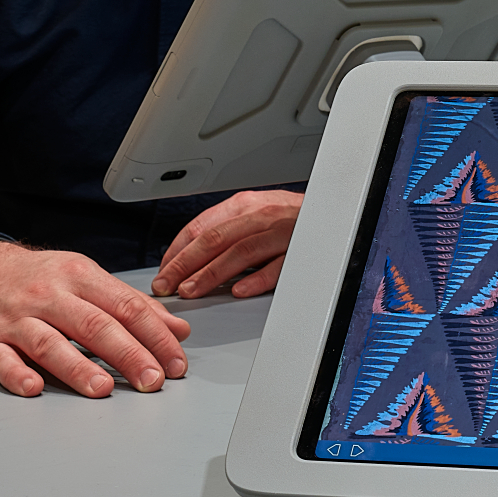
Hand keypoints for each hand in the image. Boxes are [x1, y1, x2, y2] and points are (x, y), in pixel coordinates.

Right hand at [0, 241, 189, 398]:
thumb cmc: (40, 278)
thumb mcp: (87, 278)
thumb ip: (131, 305)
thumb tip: (177, 331)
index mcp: (78, 276)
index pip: (125, 307)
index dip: (154, 336)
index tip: (175, 362)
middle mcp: (48, 295)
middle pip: (93, 325)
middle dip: (128, 354)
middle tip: (153, 380)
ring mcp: (15, 318)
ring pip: (48, 343)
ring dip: (76, 367)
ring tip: (102, 388)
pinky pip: (1, 359)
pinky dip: (16, 374)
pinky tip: (33, 387)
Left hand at [153, 189, 302, 300]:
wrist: (334, 210)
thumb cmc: (291, 217)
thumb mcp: (256, 213)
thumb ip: (228, 229)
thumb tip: (190, 252)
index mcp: (245, 205)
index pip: (202, 226)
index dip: (178, 249)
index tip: (164, 270)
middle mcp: (261, 215)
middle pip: (215, 239)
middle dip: (185, 263)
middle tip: (167, 285)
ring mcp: (281, 233)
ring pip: (240, 252)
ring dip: (211, 273)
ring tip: (191, 290)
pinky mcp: (301, 249)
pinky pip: (277, 265)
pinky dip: (257, 278)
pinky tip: (239, 291)